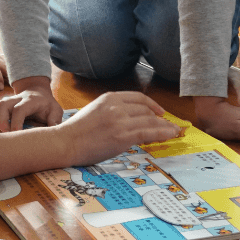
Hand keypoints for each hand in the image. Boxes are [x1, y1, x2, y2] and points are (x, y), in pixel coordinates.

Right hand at [0, 78, 63, 131]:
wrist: (37, 92)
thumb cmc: (46, 104)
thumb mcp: (55, 110)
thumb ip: (55, 121)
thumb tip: (53, 134)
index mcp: (30, 100)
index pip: (19, 109)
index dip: (16, 122)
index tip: (16, 134)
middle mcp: (16, 99)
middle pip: (1, 105)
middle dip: (1, 121)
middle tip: (6, 134)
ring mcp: (7, 101)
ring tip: (1, 132)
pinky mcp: (1, 105)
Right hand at [57, 92, 180, 165]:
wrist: (65, 142)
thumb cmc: (77, 131)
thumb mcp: (95, 111)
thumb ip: (113, 110)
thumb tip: (131, 118)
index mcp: (109, 97)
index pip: (138, 97)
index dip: (152, 105)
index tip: (160, 112)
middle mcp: (116, 106)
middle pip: (146, 110)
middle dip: (160, 118)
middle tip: (169, 126)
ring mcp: (120, 120)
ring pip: (150, 121)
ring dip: (165, 126)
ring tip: (174, 131)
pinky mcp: (123, 136)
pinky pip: (149, 133)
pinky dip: (163, 133)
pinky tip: (170, 134)